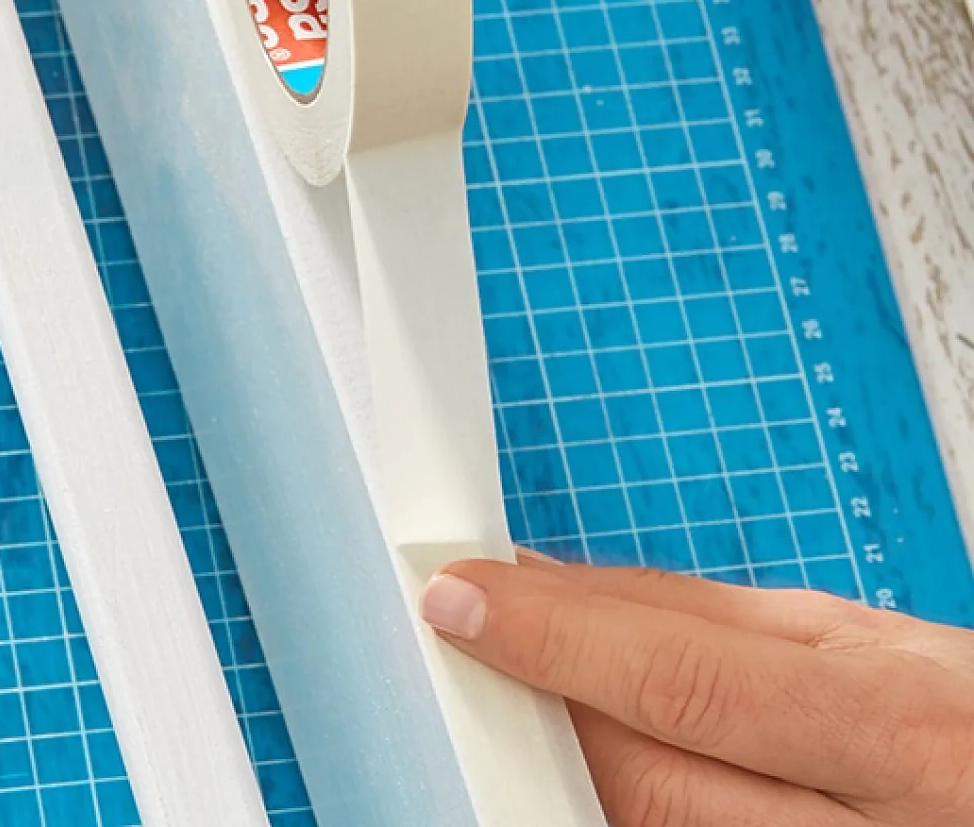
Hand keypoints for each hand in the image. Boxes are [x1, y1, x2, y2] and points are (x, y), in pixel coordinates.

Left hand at [423, 554, 973, 822]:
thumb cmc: (952, 727)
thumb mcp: (859, 643)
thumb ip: (702, 617)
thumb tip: (555, 584)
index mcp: (895, 727)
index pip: (679, 677)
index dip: (553, 635)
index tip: (464, 598)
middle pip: (648, 776)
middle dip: (557, 700)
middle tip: (493, 644)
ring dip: (584, 764)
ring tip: (557, 703)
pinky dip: (629, 811)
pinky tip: (612, 768)